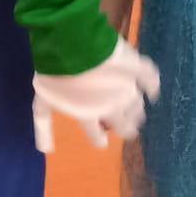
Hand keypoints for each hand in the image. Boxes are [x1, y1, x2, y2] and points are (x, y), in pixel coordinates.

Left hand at [32, 37, 161, 152]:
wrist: (72, 45)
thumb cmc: (54, 74)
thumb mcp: (42, 102)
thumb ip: (43, 127)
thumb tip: (46, 151)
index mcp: (89, 115)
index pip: (97, 135)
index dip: (99, 140)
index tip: (102, 142)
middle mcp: (112, 107)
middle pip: (124, 125)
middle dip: (126, 129)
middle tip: (127, 127)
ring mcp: (127, 89)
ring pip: (137, 107)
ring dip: (136, 112)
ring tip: (137, 112)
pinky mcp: (136, 69)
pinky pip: (150, 79)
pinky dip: (153, 86)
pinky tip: (153, 91)